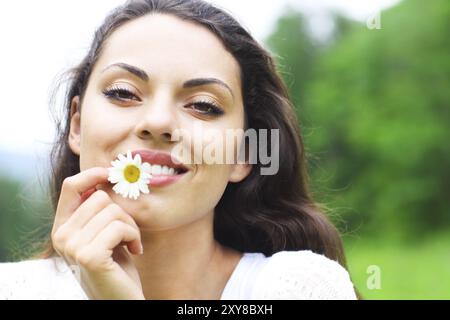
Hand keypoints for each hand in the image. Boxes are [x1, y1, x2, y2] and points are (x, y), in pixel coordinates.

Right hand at [51, 167, 144, 299]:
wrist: (121, 296)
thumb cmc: (116, 263)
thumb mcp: (103, 232)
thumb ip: (97, 210)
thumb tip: (103, 176)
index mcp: (63, 227)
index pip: (70, 187)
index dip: (91, 174)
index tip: (110, 174)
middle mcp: (62, 236)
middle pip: (100, 197)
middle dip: (123, 213)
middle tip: (128, 233)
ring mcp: (73, 246)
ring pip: (113, 211)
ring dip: (131, 226)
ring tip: (131, 244)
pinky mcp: (89, 255)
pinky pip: (120, 227)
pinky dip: (134, 236)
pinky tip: (134, 250)